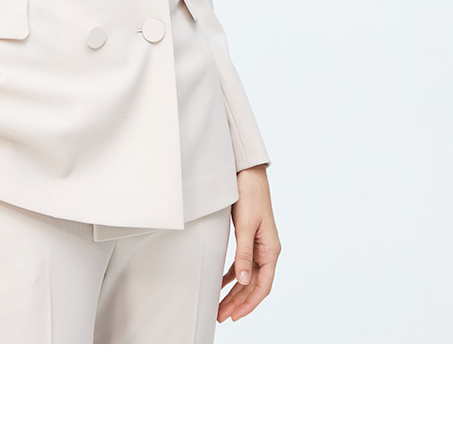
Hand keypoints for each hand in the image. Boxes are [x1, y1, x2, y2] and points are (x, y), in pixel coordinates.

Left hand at [218, 164, 280, 323]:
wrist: (248, 174)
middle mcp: (267, 251)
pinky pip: (242, 264)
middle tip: (220, 316)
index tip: (235, 316)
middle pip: (253, 284)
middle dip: (238, 302)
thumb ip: (244, 254)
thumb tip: (242, 282)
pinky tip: (221, 283)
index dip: (249, 303)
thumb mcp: (245, 226)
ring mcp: (259, 246)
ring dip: (234, 292)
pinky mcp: (249, 239)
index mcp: (271, 250)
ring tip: (220, 306)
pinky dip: (231, 275)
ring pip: (246, 277)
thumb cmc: (249, 196)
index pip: (262, 286)